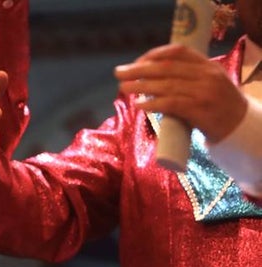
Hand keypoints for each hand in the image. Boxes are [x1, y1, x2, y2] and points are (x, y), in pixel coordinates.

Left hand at [115, 44, 246, 142]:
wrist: (237, 125)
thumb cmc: (215, 104)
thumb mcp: (206, 82)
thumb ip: (185, 77)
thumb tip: (148, 77)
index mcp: (206, 65)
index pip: (178, 52)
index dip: (154, 55)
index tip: (136, 62)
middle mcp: (206, 75)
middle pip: (167, 68)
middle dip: (139, 70)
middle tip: (119, 73)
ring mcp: (204, 92)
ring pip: (167, 85)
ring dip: (141, 86)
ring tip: (123, 88)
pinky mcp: (200, 110)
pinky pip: (172, 104)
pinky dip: (153, 104)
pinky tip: (139, 105)